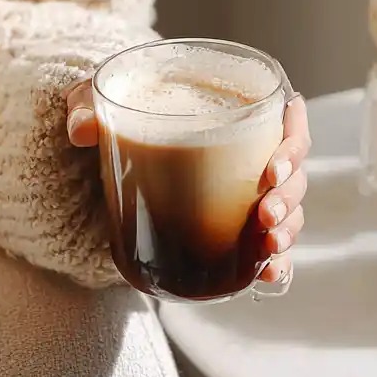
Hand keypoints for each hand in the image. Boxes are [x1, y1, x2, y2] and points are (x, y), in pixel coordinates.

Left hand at [66, 80, 310, 288]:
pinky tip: (269, 275)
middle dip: (289, 197)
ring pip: (288, 210)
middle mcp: (250, 150)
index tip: (273, 168)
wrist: (109, 149)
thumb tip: (82, 129)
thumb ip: (88, 108)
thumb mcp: (100, 101)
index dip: (293, 142)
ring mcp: (246, 191)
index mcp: (234, 109)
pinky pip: (267, 245)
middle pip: (293, 172)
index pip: (287, 120)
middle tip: (265, 215)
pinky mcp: (233, 226)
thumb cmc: (120, 112)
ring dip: (287, 230)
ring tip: (267, 245)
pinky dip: (274, 262)